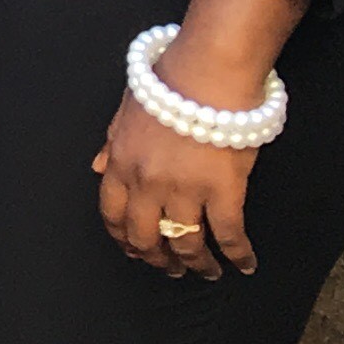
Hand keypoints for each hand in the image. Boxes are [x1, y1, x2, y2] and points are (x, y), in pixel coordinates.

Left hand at [97, 71, 264, 281]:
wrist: (207, 71)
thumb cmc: (167, 82)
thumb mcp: (126, 111)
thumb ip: (112, 145)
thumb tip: (99, 170)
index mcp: (121, 162)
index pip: (112, 213)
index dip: (123, 238)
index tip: (134, 250)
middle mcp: (147, 182)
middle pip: (146, 236)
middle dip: (157, 259)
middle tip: (170, 269)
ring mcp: (184, 189)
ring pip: (185, 243)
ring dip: (196, 264)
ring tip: (206, 272)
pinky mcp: (223, 191)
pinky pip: (228, 235)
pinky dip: (237, 255)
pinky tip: (244, 265)